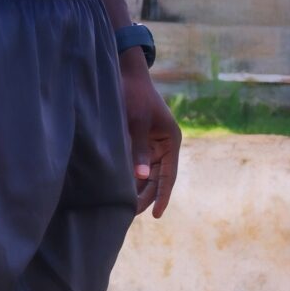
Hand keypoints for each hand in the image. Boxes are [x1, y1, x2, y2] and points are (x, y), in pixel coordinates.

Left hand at [121, 52, 180, 216]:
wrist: (124, 74)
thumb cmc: (133, 95)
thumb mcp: (135, 122)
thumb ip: (137, 149)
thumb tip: (139, 178)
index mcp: (171, 141)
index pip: (169, 176)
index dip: (162, 196)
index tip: (156, 215)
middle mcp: (164, 145)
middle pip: (156, 178)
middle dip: (145, 196)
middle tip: (129, 213)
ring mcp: (151, 144)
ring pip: (145, 174)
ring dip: (136, 189)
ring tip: (122, 206)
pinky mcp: (138, 142)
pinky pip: (135, 164)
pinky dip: (129, 177)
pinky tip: (118, 189)